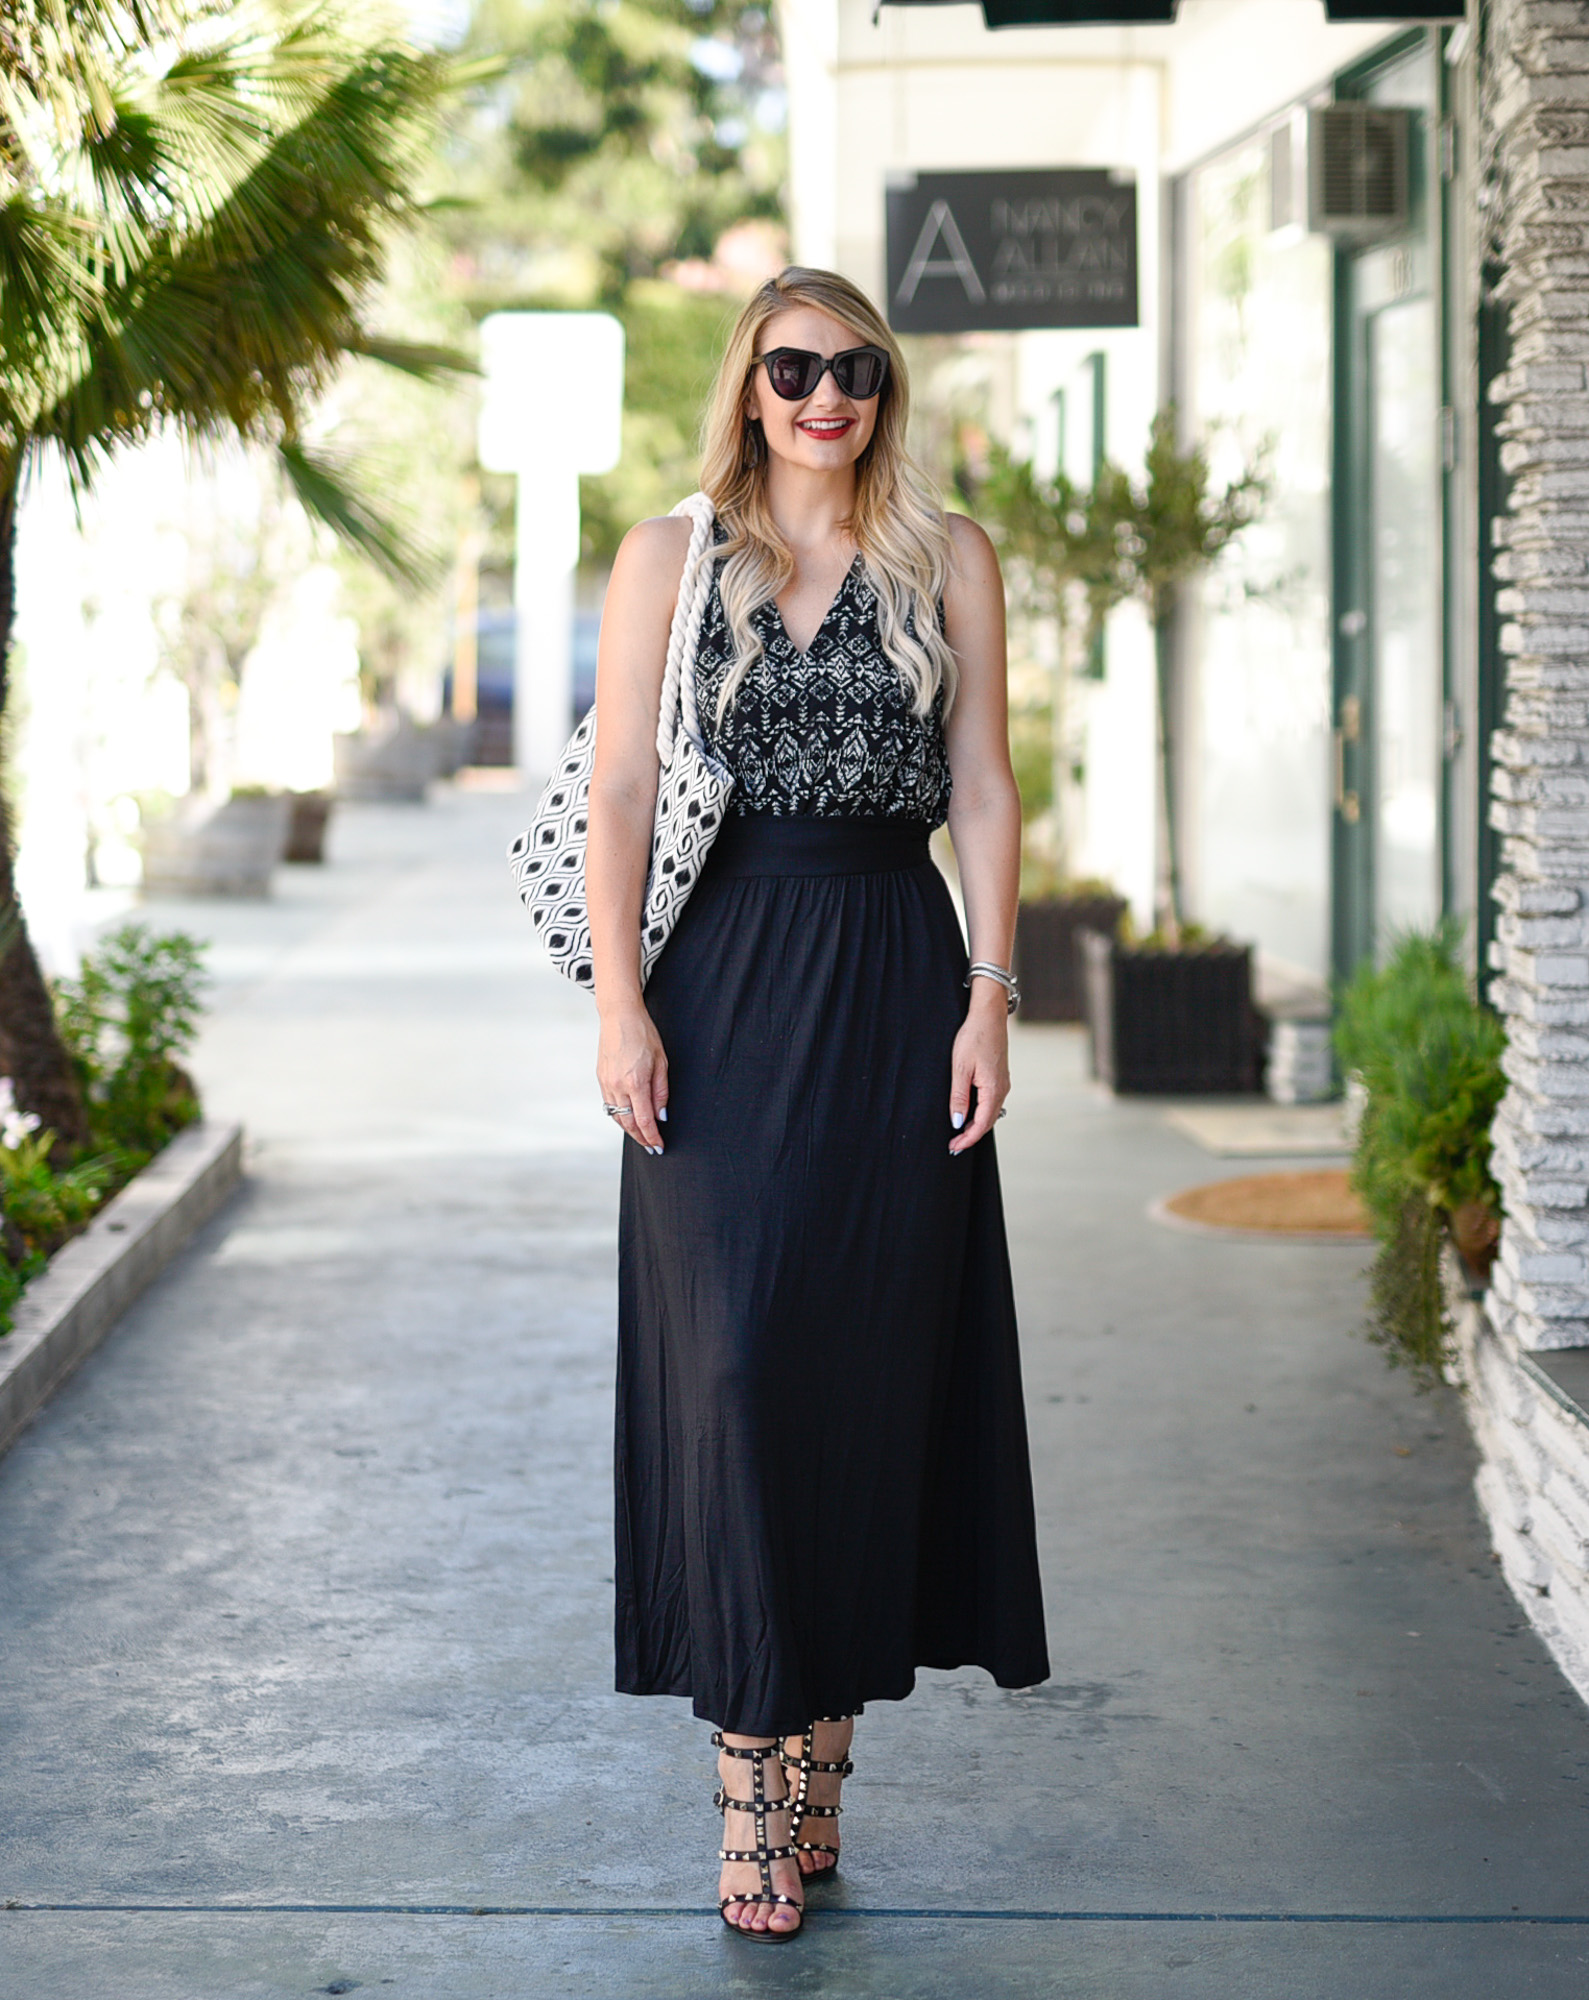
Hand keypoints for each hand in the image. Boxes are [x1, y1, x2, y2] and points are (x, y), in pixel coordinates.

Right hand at [597, 1002, 668, 1153]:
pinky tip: (629, 1118)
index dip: (652, 1136)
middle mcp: (617, 1086)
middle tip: (652, 1147)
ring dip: (629, 1129)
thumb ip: (661, 1092)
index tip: (659, 1146)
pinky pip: (610, 1105)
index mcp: (635, 1082)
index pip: (643, 1120)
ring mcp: (606, 1083)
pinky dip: (620, 1116)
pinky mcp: (601, 1078)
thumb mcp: (661, 1062)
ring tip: (642, 1137)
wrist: (619, 1016)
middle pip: (628, 1123)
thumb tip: (661, 1116)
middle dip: (641, 1138)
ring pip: (617, 1116)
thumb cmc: (644, 1034)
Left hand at [948, 985, 1009, 1153]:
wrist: (988, 1016)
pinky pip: (991, 1103)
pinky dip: (980, 1113)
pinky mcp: (999, 1078)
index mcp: (993, 1090)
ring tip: (958, 1133)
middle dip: (970, 1135)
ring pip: (990, 1113)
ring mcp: (1002, 1084)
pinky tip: (968, 1113)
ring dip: (975, 1125)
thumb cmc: (974, 1037)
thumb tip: (957, 1122)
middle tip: (953, 1145)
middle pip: (987, 1122)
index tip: (953, 1147)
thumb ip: (959, 1097)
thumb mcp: (960, 1068)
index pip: (981, 1124)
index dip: (967, 1139)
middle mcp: (1002, 1090)